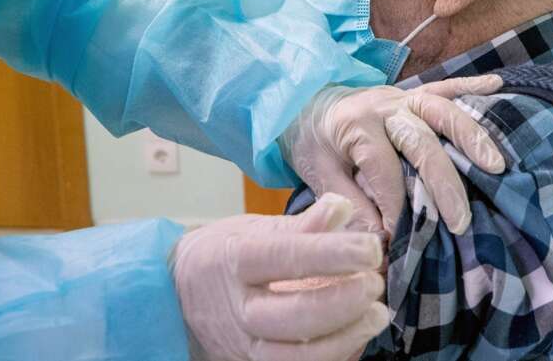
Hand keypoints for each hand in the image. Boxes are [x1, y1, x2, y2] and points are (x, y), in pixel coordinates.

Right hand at [170, 193, 388, 360]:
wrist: (176, 295)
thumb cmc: (223, 255)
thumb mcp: (253, 229)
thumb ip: (302, 225)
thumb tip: (342, 206)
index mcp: (234, 261)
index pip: (285, 257)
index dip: (332, 254)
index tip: (370, 248)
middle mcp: (236, 309)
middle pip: (291, 316)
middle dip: (341, 303)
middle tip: (375, 284)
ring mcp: (243, 345)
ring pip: (294, 357)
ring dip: (344, 339)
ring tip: (377, 316)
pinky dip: (332, 358)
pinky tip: (357, 339)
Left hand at [280, 74, 504, 236]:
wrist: (304, 104)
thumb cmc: (314, 144)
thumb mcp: (320, 177)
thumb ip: (352, 206)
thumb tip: (383, 243)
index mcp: (355, 126)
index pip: (384, 169)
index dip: (397, 206)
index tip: (404, 239)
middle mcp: (382, 106)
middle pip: (420, 139)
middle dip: (443, 182)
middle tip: (461, 221)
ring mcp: (401, 96)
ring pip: (440, 109)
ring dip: (470, 136)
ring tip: (496, 166)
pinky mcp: (412, 93)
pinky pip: (445, 86)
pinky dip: (472, 86)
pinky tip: (498, 86)